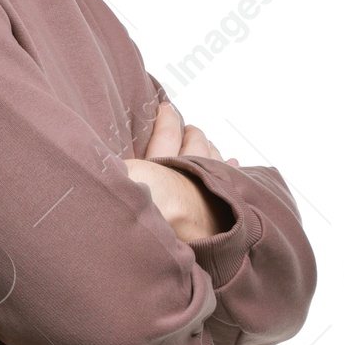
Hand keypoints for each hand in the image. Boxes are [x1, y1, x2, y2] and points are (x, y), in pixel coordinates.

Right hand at [121, 102, 235, 242]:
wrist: (187, 235)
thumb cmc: (154, 215)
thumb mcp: (127, 185)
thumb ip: (125, 174)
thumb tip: (111, 164)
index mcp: (162, 166)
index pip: (166, 134)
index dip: (167, 118)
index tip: (166, 108)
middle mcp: (188, 170)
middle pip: (195, 142)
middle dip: (192, 133)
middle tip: (189, 130)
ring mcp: (210, 183)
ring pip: (213, 156)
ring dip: (210, 148)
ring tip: (207, 144)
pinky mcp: (225, 197)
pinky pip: (231, 176)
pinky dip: (231, 167)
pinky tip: (233, 163)